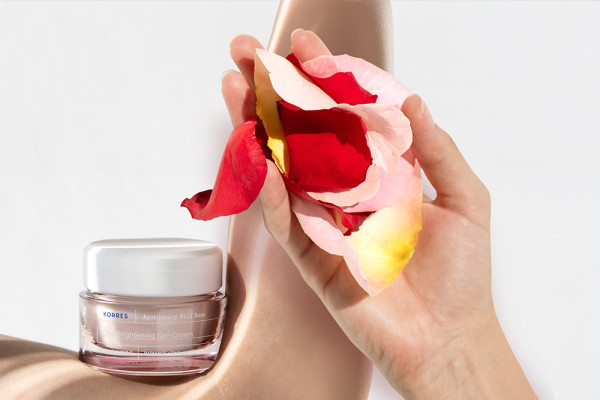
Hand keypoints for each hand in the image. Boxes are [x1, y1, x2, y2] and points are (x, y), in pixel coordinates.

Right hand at [223, 30, 536, 398]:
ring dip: (255, 133)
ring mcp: (325, 225)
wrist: (449, 337)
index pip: (344, 119)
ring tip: (233, 93)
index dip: (324, 81)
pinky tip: (255, 160)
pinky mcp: (313, 259)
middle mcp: (346, 195)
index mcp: (380, 176)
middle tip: (247, 56)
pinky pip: (285, 223)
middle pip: (302, 137)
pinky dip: (270, 194)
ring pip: (282, 172)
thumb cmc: (461, 276)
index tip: (304, 46)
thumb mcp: (464, 200)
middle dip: (273, 96)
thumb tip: (412, 101)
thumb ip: (437, 151)